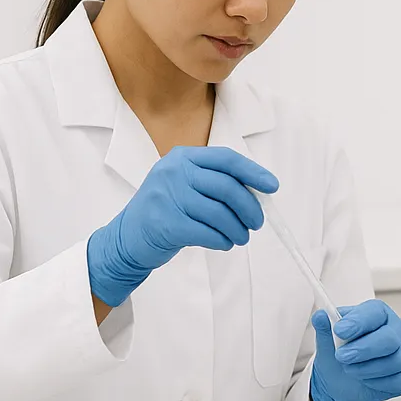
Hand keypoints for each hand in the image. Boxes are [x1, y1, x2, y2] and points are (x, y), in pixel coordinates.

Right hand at [87, 146, 278, 305]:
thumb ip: (218, 183)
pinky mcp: (165, 224)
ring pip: (220, 214)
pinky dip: (223, 241)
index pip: (226, 159)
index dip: (253, 172)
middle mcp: (173, 172)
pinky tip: (224, 243)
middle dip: (250, 208)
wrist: (127, 237)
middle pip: (227, 188)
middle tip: (257, 223)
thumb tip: (262, 191)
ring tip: (240, 237)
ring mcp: (166, 197)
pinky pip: (208, 233)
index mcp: (183, 157)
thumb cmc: (168, 210)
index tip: (273, 186)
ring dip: (238, 230)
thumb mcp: (187, 185)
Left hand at [310, 299, 400, 400]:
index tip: (340, 330)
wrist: (340, 382)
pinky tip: (364, 379)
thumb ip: (325, 328)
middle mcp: (396, 331)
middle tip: (342, 356)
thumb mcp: (327, 341)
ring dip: (363, 369)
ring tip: (349, 368)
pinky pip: (393, 381)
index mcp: (379, 314)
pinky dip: (372, 382)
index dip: (358, 321)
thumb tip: (320, 316)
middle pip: (389, 339)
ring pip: (391, 362)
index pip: (375, 312)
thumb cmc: (339, 355)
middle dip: (363, 349)